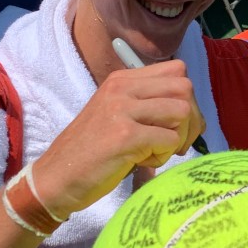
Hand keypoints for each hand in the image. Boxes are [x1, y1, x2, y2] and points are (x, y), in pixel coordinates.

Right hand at [31, 59, 204, 218]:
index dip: (186, 99)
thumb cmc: (91, 151)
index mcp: (122, 80)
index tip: (175, 125)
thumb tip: (192, 112)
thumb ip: (148, 105)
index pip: (177, 71)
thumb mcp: (117, 114)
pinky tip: (142, 162)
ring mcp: (122, 109)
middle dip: (190, 120)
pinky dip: (163, 156)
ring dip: (176, 138)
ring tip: (154, 152)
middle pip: (184, 88)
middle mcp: (122, 88)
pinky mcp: (125, 136)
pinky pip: (169, 140)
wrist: (56, 177)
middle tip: (173, 143)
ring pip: (181, 112)